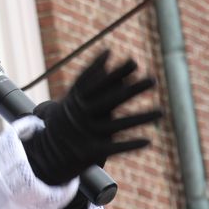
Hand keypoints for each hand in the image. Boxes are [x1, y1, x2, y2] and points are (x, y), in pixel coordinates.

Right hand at [23, 50, 161, 186]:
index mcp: (75, 102)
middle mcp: (81, 116)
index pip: (98, 84)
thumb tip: (106, 56)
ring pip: (118, 125)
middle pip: (111, 100)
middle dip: (133, 90)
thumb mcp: (72, 99)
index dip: (115, 72)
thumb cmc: (65, 121)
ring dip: (141, 118)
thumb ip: (91, 79)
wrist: (47, 152)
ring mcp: (86, 134)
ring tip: (161, 113)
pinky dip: (130, 145)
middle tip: (153, 80)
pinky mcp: (90, 152)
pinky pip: (114, 148)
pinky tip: (147, 141)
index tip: (133, 62)